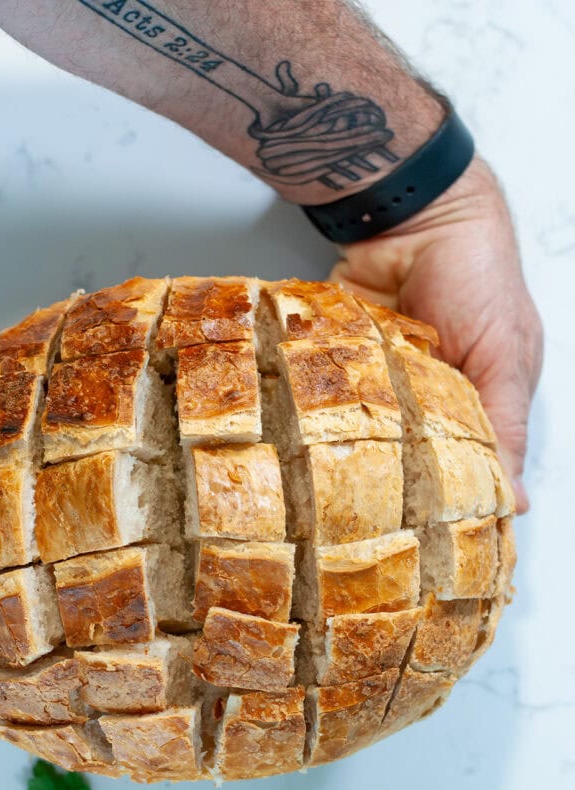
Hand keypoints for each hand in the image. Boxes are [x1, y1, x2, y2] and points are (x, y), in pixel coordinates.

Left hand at [329, 156, 542, 511]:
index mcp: (479, 399)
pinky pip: (330, 396)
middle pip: (407, 452)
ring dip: (352, 449)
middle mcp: (429, 394)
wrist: (415, 213)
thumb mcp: (505, 359)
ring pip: (364, 430)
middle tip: (370, 519)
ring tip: (333, 487)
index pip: (463, 465)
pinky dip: (322, 412)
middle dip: (390, 481)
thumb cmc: (477, 275)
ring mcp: (383, 379)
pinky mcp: (346, 360)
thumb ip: (506, 427)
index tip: (426, 538)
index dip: (446, 499)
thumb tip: (517, 500)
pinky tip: (310, 439)